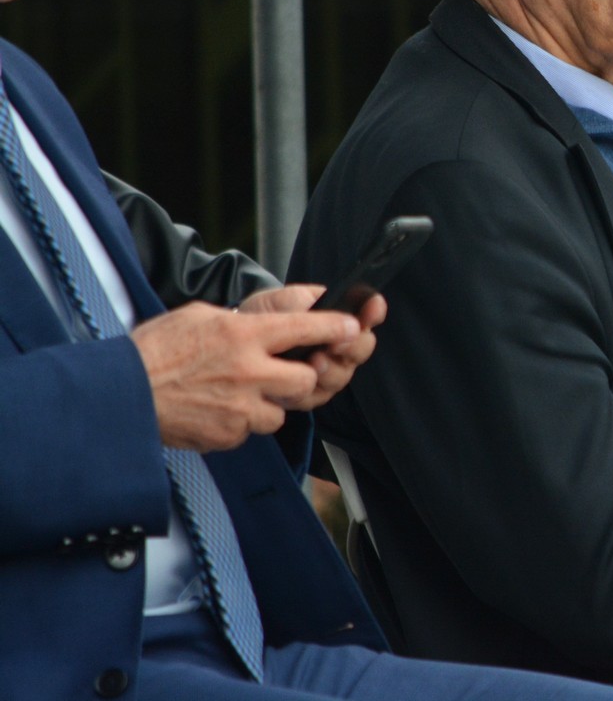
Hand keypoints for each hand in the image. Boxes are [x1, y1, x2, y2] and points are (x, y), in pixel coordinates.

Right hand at [133, 300, 361, 451]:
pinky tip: (218, 409)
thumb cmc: (154, 350)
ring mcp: (240, 408)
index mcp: (244, 334)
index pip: (307, 328)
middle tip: (283, 373)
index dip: (336, 327)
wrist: (119, 394)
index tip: (354, 327)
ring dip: (269, 405)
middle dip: (302, 378)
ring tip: (238, 393)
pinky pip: (251, 432)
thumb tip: (272, 320)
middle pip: (307, 381)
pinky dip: (242, 423)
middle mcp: (249, 371)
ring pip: (281, 412)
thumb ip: (242, 320)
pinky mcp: (228, 435)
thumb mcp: (200, 315)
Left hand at [239, 285, 383, 407]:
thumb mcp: (285, 301)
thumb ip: (311, 303)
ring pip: (342, 376)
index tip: (371, 310)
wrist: (232, 342)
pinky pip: (317, 397)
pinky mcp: (309, 395)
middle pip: (362, 348)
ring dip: (331, 371)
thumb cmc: (264, 316)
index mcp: (338, 319)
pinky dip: (308, 392)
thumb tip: (335, 308)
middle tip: (337, 343)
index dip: (373, 313)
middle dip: (353, 346)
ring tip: (314, 362)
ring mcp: (327, 372)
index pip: (368, 315)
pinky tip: (294, 384)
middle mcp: (339, 347)